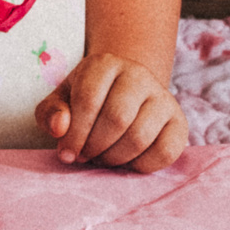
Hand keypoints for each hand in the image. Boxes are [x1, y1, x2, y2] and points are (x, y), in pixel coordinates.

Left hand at [36, 52, 187, 171]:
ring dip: (115, 158)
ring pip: (140, 137)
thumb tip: (60, 127)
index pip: (88, 100)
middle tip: (86, 156)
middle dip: (95, 147)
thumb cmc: (86, 101)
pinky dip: (142, 166)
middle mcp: (138, 74)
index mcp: (104, 64)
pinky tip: (127, 162)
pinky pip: (165, 151)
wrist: (123, 95)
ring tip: (103, 158)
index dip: (75, 133)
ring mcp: (162, 97)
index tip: (67, 153)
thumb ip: (50, 113)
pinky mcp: (179, 122)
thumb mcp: (61, 101)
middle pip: (117, 119)